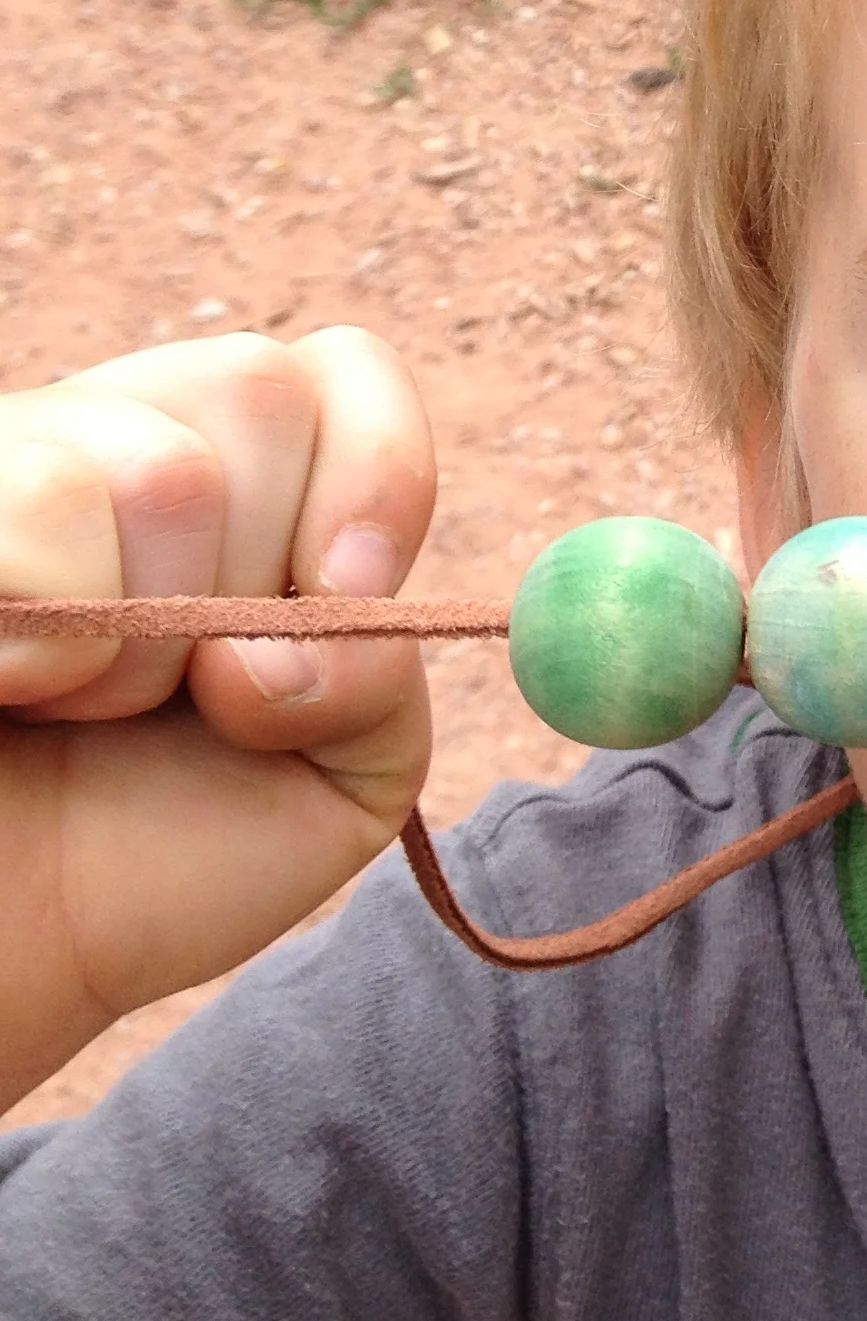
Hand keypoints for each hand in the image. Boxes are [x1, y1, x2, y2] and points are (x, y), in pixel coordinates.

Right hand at [0, 331, 435, 1107]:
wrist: (4, 949)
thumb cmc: (152, 856)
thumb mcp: (335, 778)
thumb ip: (375, 678)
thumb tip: (266, 646)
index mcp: (245, 477)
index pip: (344, 371)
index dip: (374, 477)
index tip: (346, 593)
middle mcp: (121, 433)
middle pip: (260, 393)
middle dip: (249, 576)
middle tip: (168, 686)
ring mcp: (20, 459)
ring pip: (160, 467)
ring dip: (138, 637)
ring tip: (68, 702)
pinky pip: (35, 511)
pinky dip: (45, 643)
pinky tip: (7, 688)